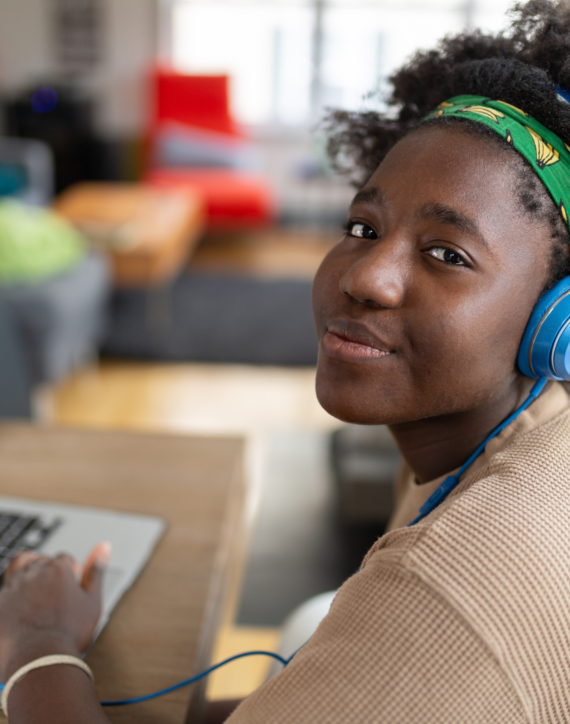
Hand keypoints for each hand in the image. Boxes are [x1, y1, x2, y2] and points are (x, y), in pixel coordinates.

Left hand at [0, 543, 110, 680]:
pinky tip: (21, 605)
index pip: (64, 559)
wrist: (37, 659)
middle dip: (49, 572)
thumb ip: (96, 571)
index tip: (71, 588)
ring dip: (30, 572)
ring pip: (21, 566)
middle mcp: (34, 572)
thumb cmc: (67, 632)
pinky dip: (14, 591)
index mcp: (58, 569)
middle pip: (42, 561)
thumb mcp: (92, 601)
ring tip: (36, 587)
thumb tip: (103, 545)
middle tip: (55, 593)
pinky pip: (5, 587)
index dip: (70, 572)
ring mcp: (14, 586)